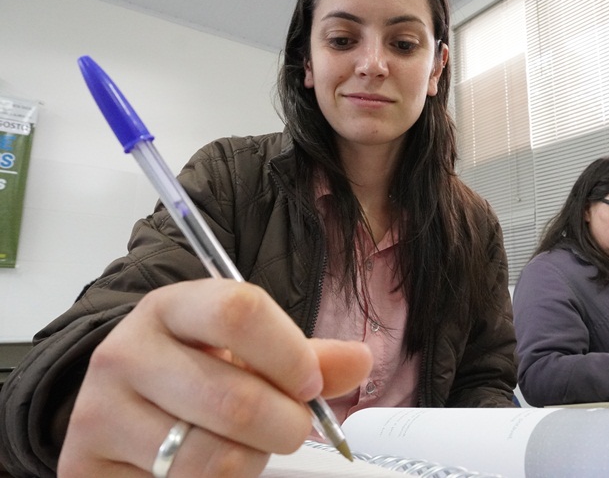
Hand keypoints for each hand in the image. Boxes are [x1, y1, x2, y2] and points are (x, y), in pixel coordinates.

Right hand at [58, 279, 372, 477]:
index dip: (290, 354)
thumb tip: (360, 360)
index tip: (310, 384)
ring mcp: (100, 411)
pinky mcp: (87, 463)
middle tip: (289, 426)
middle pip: (235, 399)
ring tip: (243, 445)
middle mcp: (126, 351)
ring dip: (250, 461)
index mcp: (171, 307)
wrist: (118, 408)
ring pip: (212, 457)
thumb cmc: (191, 372)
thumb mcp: (242, 352)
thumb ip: (300, 357)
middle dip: (284, 424)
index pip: (238, 312)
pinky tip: (204, 463)